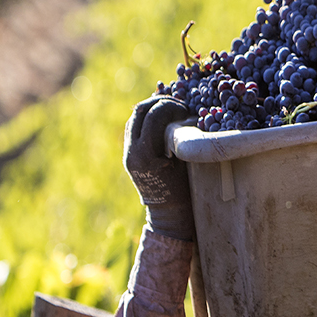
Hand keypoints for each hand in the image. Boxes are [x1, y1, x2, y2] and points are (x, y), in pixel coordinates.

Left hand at [124, 95, 195, 240]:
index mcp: (145, 155)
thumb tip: (188, 114)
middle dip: (160, 102)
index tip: (187, 110)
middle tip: (180, 105)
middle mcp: (132, 152)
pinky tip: (164, 118)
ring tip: (173, 109)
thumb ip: (182, 139)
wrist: (168, 214)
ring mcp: (128, 152)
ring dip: (153, 107)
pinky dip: (148, 117)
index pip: (154, 116)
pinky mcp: (129, 153)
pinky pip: (135, 126)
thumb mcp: (188, 165)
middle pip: (140, 111)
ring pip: (135, 116)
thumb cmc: (185, 192)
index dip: (172, 106)